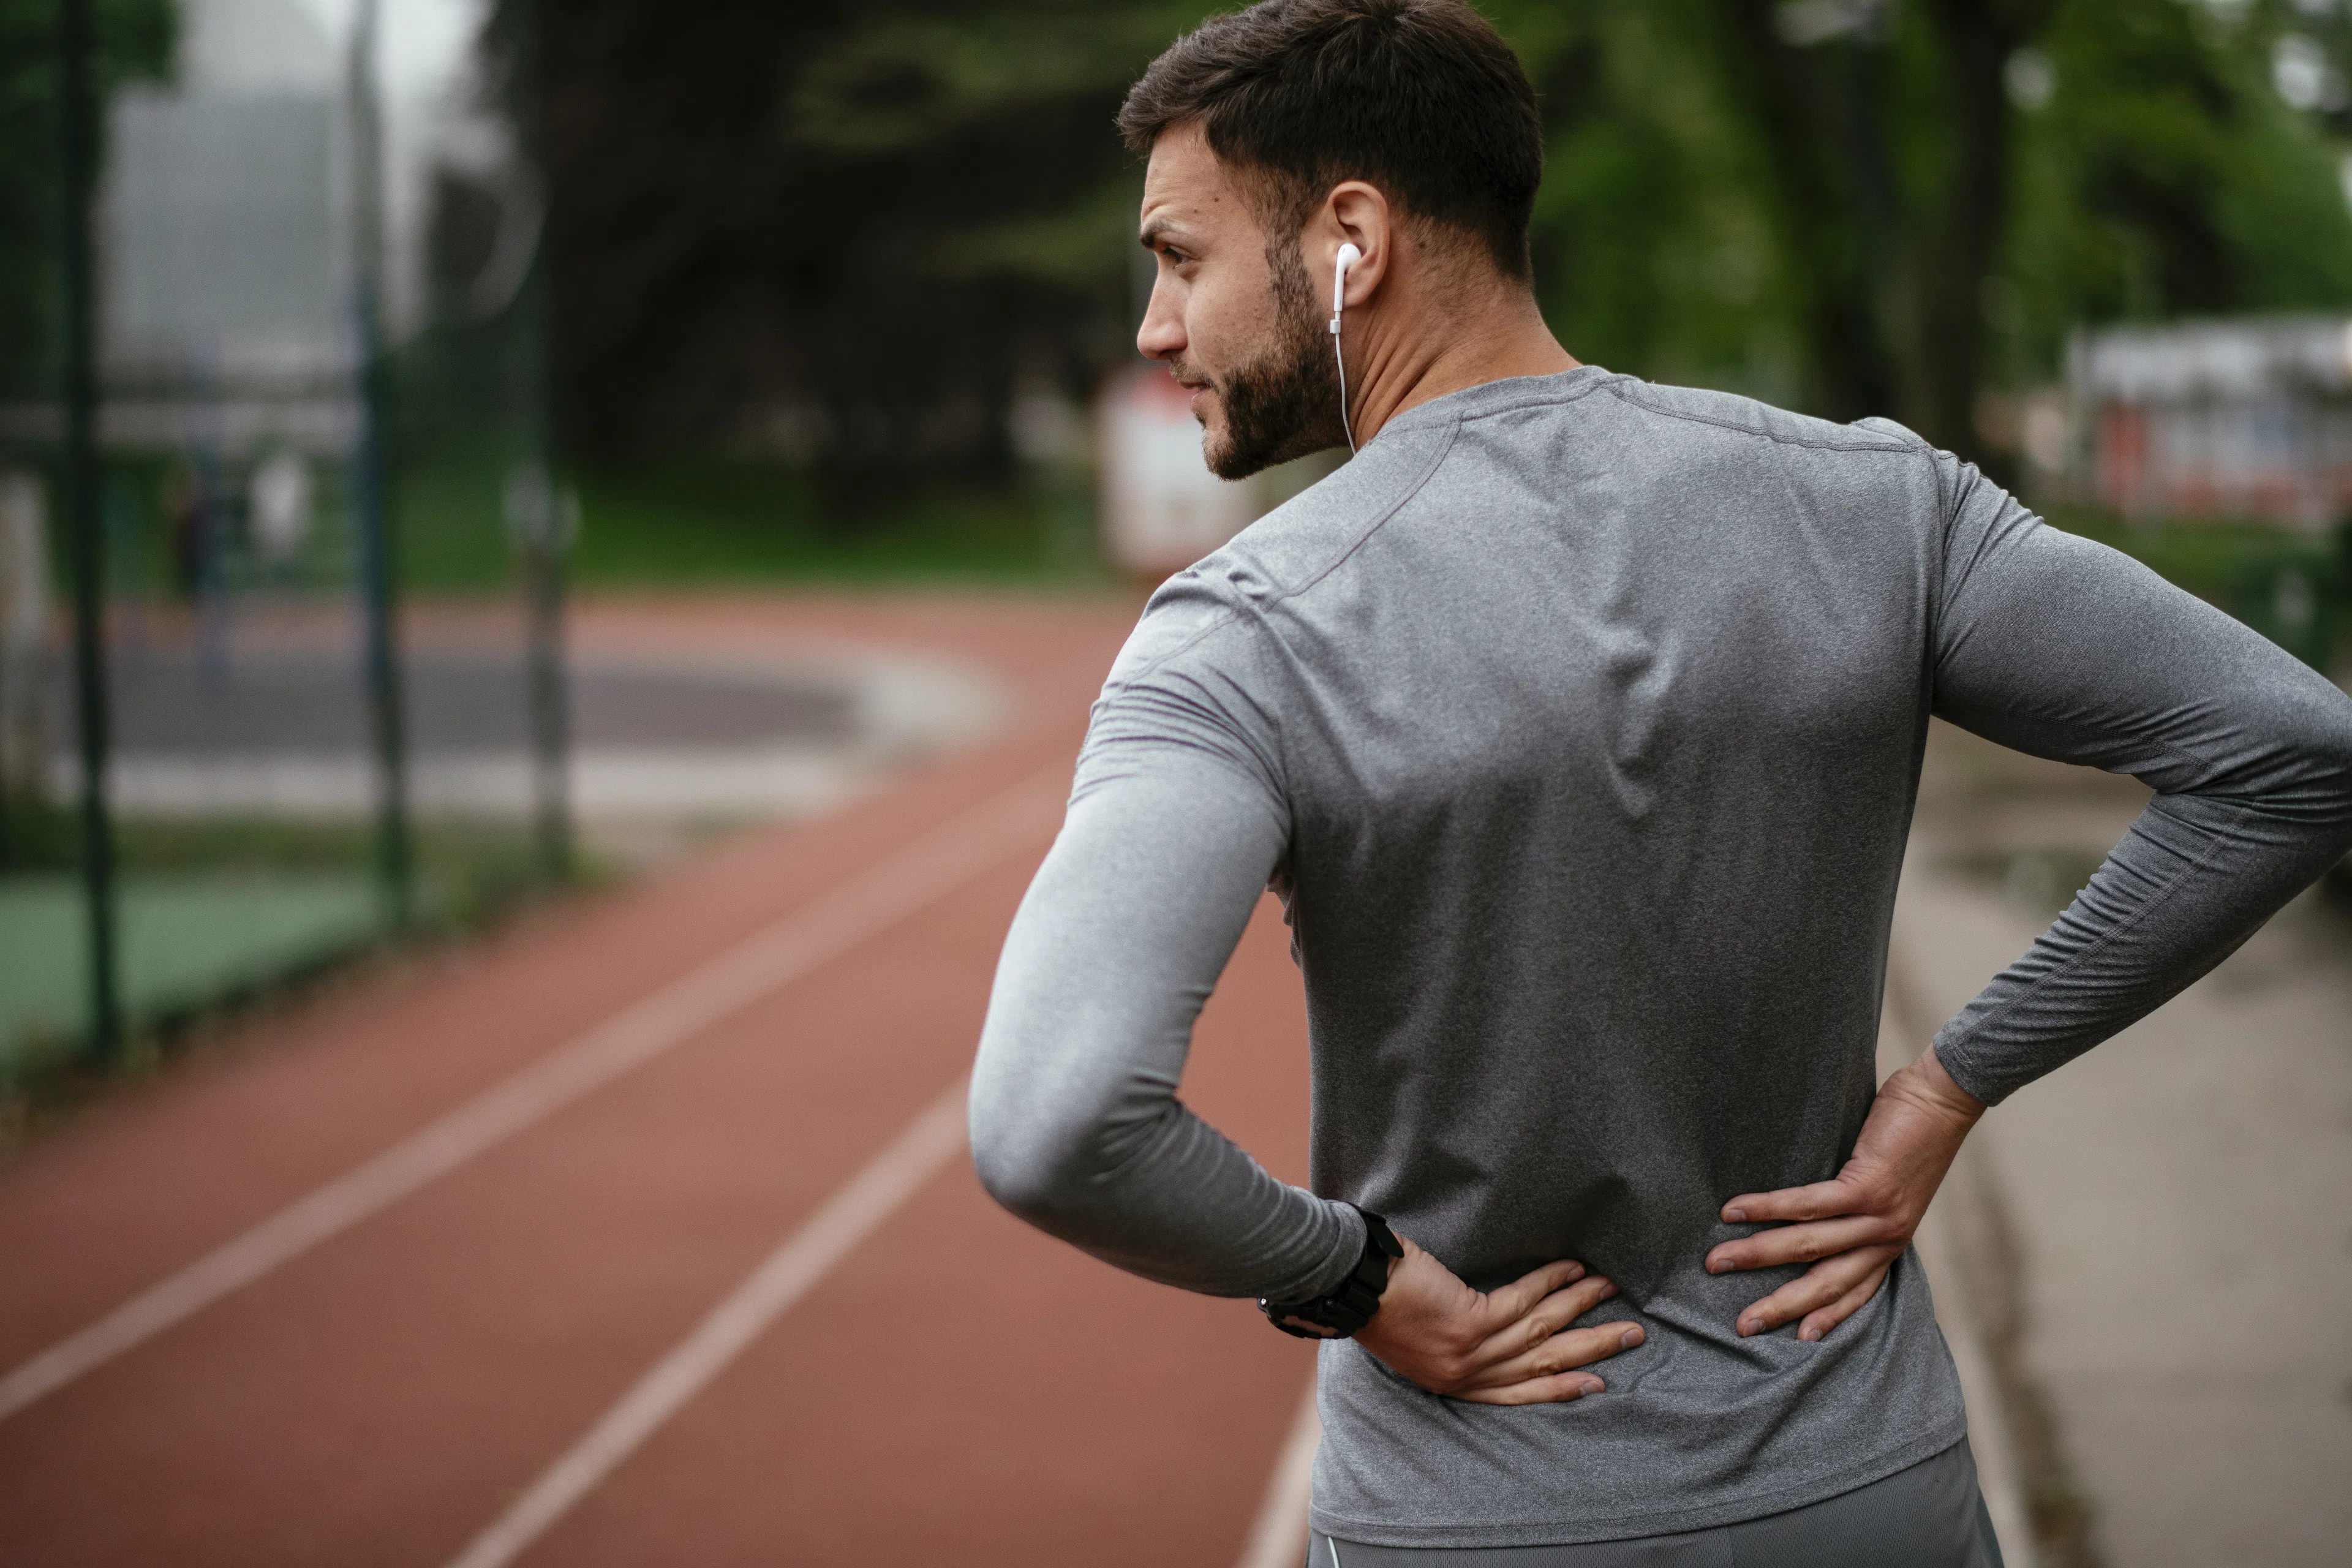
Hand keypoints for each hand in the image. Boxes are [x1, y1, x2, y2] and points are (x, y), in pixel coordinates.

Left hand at [1351, 1233, 1643, 1404]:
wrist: (1351, 1284)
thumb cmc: (1379, 1301)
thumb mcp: (1418, 1338)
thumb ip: (1455, 1342)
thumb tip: (1485, 1325)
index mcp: (1454, 1381)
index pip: (1518, 1393)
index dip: (1560, 1389)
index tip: (1596, 1383)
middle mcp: (1466, 1374)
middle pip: (1542, 1366)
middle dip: (1591, 1351)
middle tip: (1631, 1336)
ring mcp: (1470, 1351)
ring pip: (1541, 1332)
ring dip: (1581, 1307)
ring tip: (1611, 1289)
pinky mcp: (1470, 1321)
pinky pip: (1524, 1301)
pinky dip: (1552, 1282)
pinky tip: (1574, 1268)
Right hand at [1705, 1047, 1984, 1341]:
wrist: (1944, 1100)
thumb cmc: (1913, 1135)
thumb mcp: (1890, 1187)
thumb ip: (1858, 1207)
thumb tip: (1808, 1213)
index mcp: (1890, 1241)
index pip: (1857, 1291)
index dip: (1827, 1317)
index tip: (1799, 1339)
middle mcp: (1886, 1238)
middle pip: (1827, 1284)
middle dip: (1781, 1306)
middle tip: (1742, 1325)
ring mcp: (1878, 1216)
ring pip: (1809, 1247)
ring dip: (1757, 1255)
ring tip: (1717, 1261)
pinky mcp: (1868, 1187)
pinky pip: (1808, 1206)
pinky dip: (1767, 1209)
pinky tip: (1735, 1211)